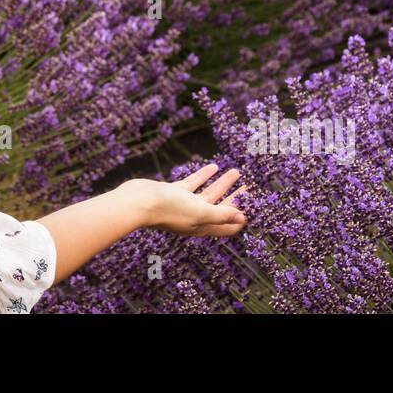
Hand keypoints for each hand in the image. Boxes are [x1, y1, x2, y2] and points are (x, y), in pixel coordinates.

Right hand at [125, 164, 247, 236]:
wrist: (138, 202)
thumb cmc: (169, 209)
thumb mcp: (200, 212)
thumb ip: (221, 214)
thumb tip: (243, 219)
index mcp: (202, 225)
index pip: (227, 226)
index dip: (240, 218)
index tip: (253, 207)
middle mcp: (195, 216)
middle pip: (221, 208)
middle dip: (235, 197)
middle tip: (249, 187)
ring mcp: (184, 204)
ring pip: (209, 193)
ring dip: (222, 183)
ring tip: (235, 171)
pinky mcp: (174, 192)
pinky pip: (194, 183)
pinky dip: (204, 175)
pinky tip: (213, 166)